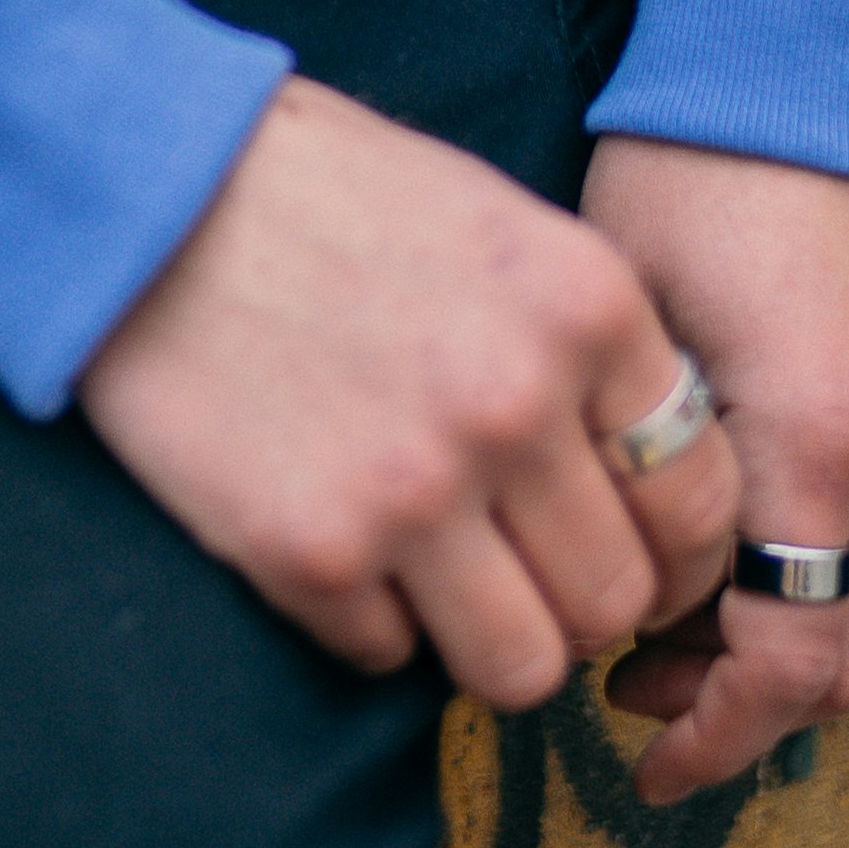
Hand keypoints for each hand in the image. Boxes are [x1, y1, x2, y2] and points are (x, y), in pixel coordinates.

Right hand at [77, 79, 743, 712]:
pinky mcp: (309, 550)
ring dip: (484, 638)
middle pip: (617, 603)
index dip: (673, 554)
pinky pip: (391, 660)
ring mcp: (413, 487)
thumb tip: (651, 488)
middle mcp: (515, 403)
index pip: (704, 507)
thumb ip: (587, 349)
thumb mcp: (498, 223)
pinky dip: (368, 619)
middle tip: (512, 563)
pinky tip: (330, 533)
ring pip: (524, 667)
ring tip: (433, 577)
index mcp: (585, 306)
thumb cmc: (328, 194)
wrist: (144, 180)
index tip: (625, 551)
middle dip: (572, 600)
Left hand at [576, 140, 848, 803]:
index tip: (634, 751)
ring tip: (704, 625)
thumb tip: (618, 591)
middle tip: (646, 691)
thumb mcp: (635, 317)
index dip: (709, 734)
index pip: (786, 661)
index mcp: (816, 432)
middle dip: (753, 709)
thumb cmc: (696, 162)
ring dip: (820, 649)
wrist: (830, 39)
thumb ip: (643, 469)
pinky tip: (791, 549)